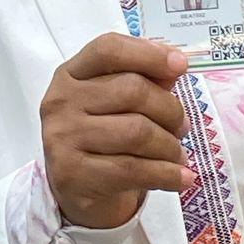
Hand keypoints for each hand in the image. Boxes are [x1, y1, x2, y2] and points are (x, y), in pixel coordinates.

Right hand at [39, 33, 192, 228]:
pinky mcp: (74, 174)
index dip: (148, 53)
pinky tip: (181, 178)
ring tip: (178, 155)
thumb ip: (145, 81)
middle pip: (131, 90)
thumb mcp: (119, 105)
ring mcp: (63, 138)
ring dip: (169, 145)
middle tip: (182, 127)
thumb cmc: (105, 140)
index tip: (181, 66)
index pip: (108, 49)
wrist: (78, 194)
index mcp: (70, 74)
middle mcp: (61, 101)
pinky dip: (167, 174)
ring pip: (137, 131)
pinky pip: (134, 169)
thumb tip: (175, 65)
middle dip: (169, 109)